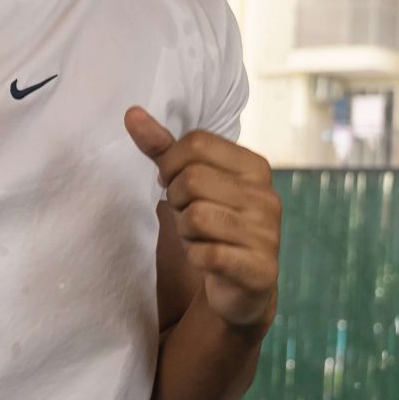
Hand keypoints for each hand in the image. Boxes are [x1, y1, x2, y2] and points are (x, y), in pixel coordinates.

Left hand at [125, 107, 280, 330]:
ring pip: (196, 217)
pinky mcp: (259, 268)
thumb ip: (164, 149)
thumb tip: (131, 113)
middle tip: (188, 217)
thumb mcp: (190, 183)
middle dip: (176, 201)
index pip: (196, 143)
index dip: (170, 165)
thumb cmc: (214, 226)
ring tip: (199, 238)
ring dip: (185, 232)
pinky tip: (206, 259)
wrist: (243, 286)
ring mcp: (266, 233)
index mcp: (254, 166)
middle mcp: (266, 196)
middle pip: (192, 179)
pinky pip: (206, 254)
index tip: (174, 185)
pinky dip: (195, 257)